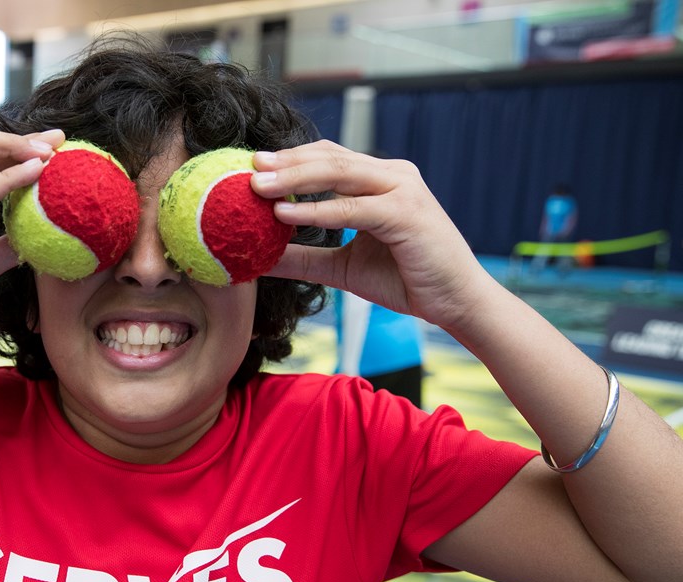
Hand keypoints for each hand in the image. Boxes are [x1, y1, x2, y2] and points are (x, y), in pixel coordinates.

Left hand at [252, 140, 496, 330]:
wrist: (455, 303)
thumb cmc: (406, 280)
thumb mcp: (342, 267)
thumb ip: (304, 258)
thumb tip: (260, 259)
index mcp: (380, 180)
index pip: (329, 158)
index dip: (291, 159)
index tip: (252, 166)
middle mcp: (393, 175)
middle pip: (330, 158)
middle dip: (286, 162)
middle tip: (247, 167)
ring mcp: (402, 190)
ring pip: (339, 174)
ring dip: (294, 178)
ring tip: (257, 186)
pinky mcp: (407, 213)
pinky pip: (352, 208)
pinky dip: (317, 211)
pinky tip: (285, 214)